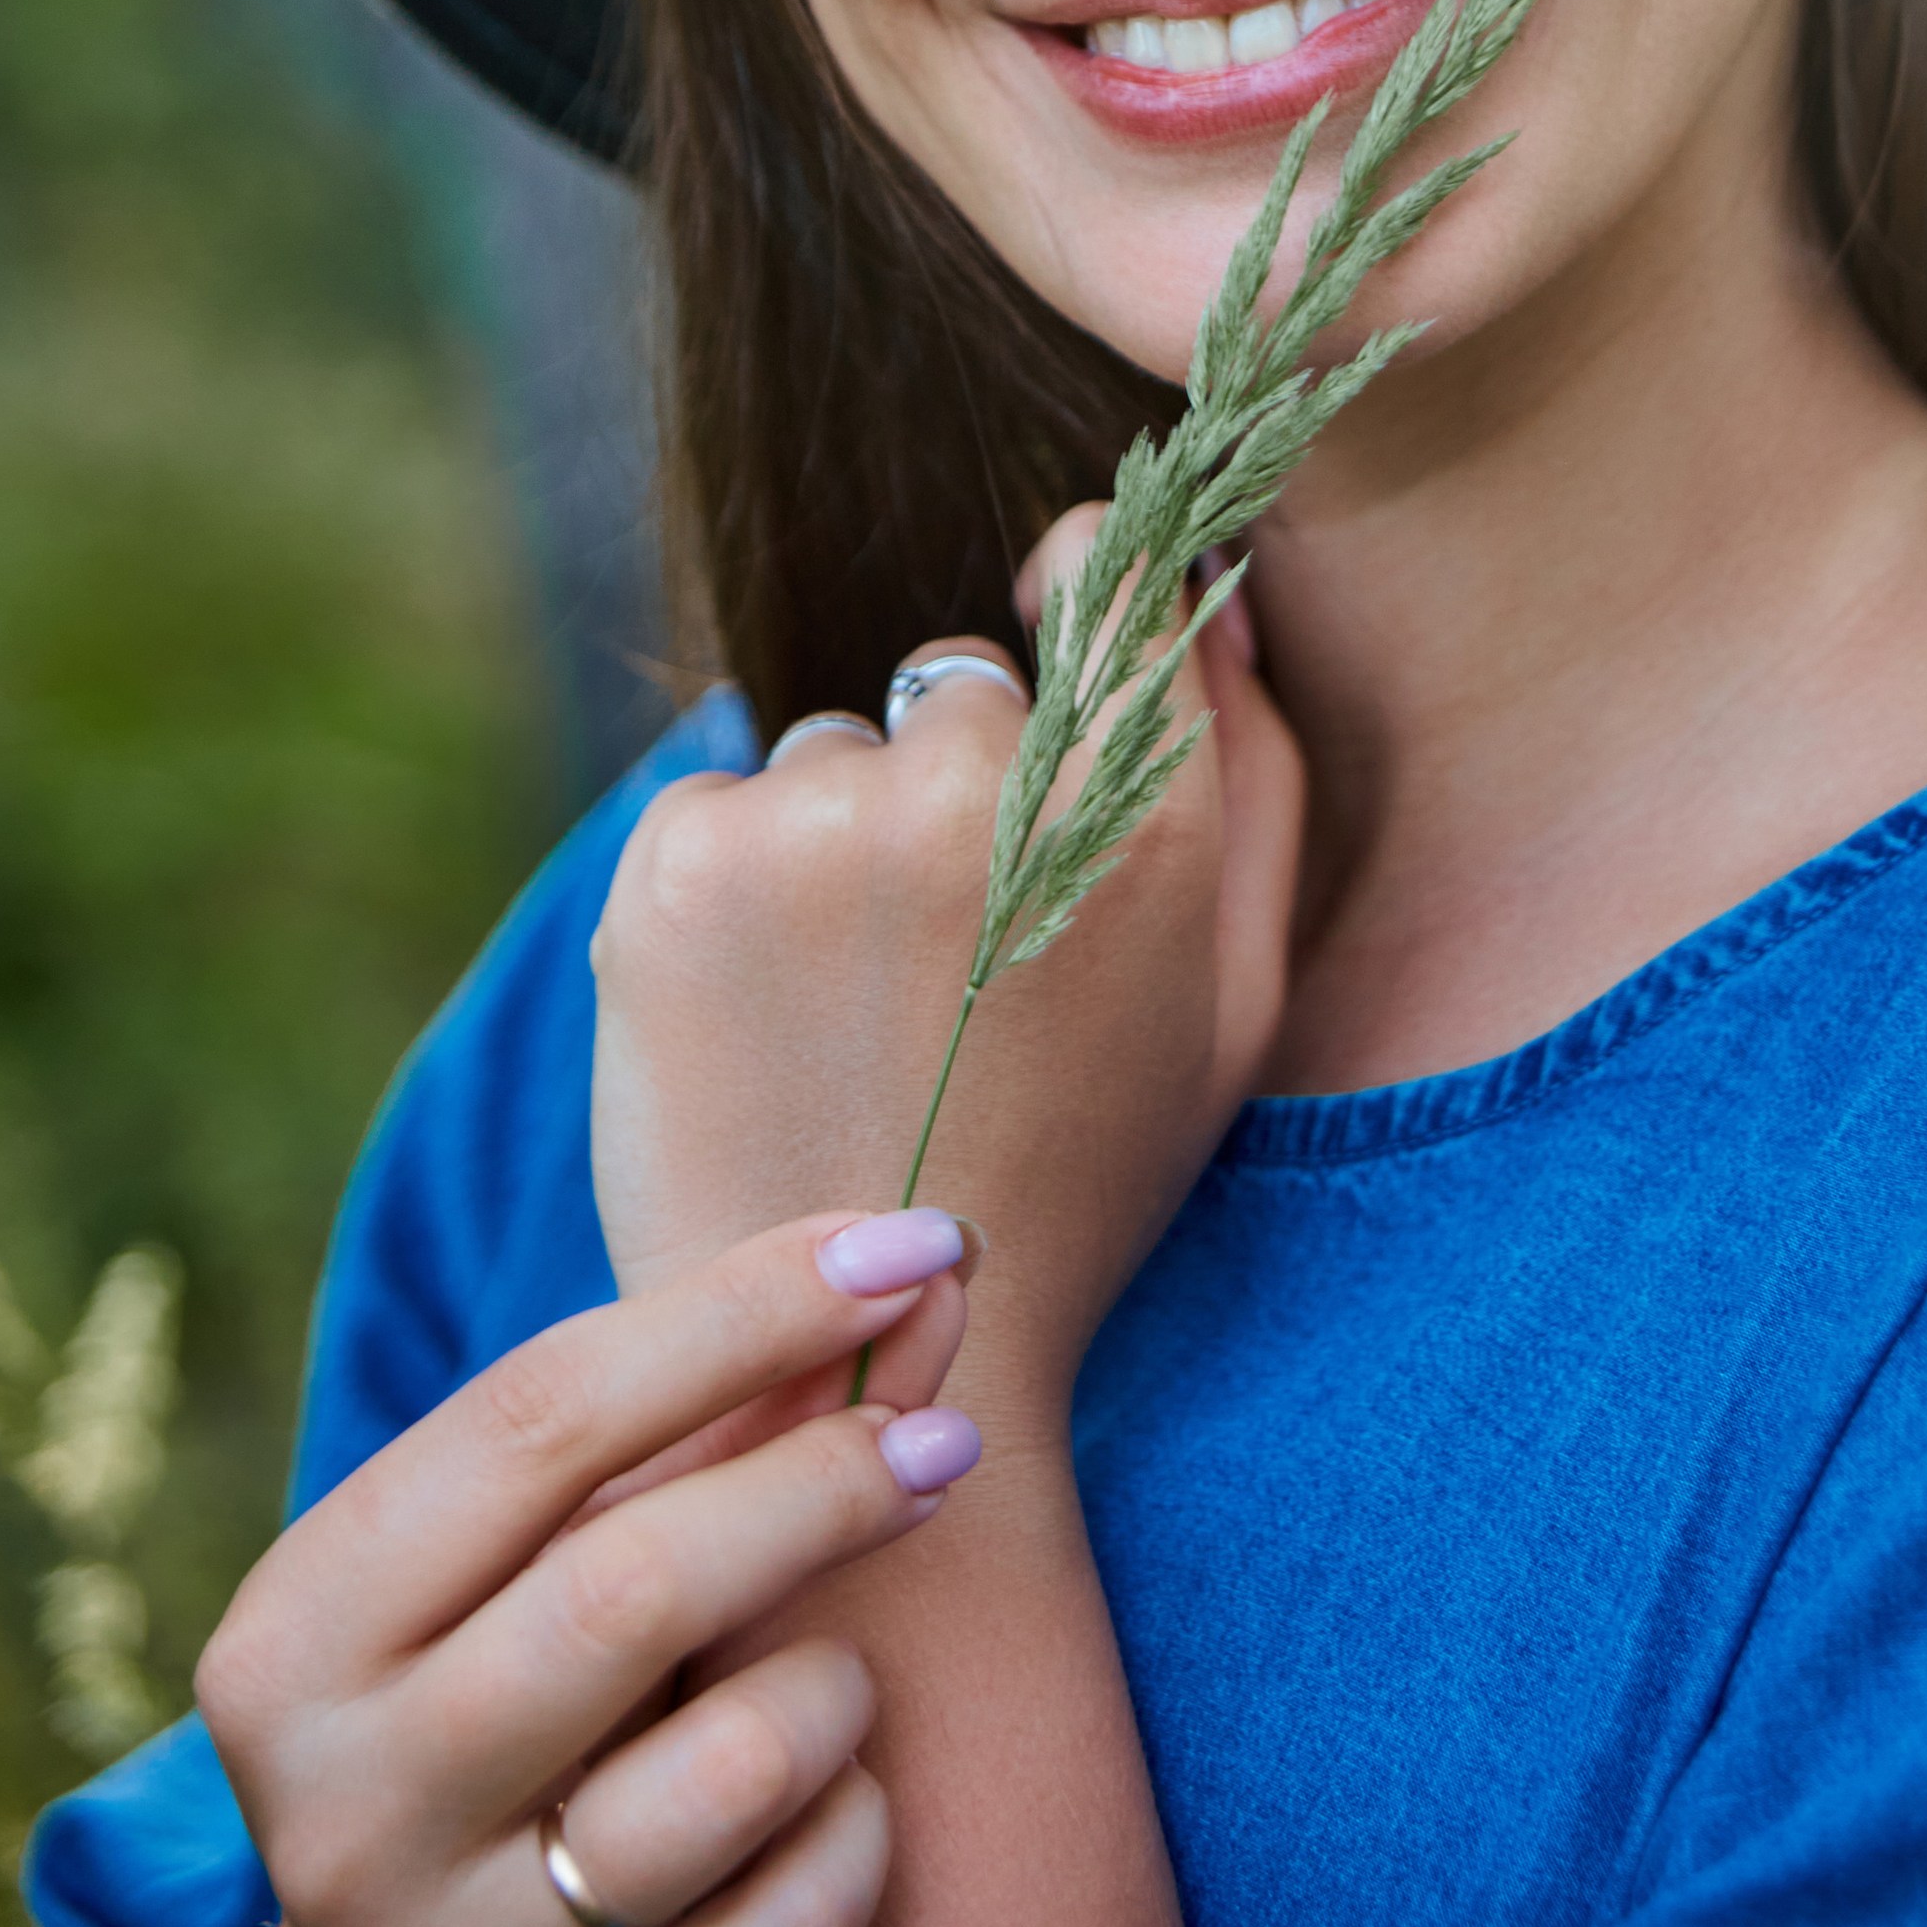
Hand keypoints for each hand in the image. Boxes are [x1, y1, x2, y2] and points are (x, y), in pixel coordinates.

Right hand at [195, 1216, 979, 1926]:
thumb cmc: (523, 1690)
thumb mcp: (551, 1558)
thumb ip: (712, 1416)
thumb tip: (920, 1273)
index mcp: (301, 1633)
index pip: (543, 1414)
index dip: (745, 1306)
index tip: (908, 1240)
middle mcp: (346, 1801)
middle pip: (631, 1584)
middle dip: (821, 1481)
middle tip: (950, 1430)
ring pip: (731, 1769)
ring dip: (830, 1692)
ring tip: (831, 1682)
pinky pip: (798, 1904)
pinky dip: (849, 1827)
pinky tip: (817, 1809)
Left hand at [589, 514, 1306, 1434]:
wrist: (859, 1359)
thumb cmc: (1078, 1167)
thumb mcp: (1231, 988)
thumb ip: (1251, 759)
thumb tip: (1208, 582)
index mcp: (1136, 809)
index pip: (1109, 567)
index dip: (1086, 594)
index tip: (1066, 652)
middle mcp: (972, 786)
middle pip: (957, 681)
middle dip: (957, 778)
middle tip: (953, 954)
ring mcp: (811, 819)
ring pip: (826, 751)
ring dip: (835, 842)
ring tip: (856, 1016)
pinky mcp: (675, 864)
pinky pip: (716, 804)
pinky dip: (731, 888)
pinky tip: (768, 1018)